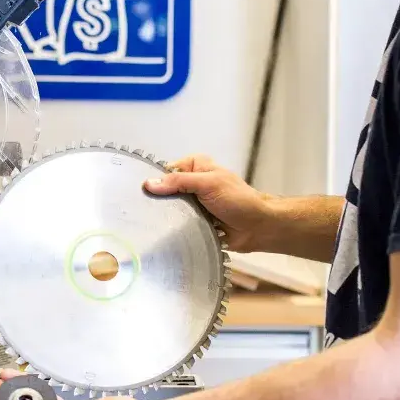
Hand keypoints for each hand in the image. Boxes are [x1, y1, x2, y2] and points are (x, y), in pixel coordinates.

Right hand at [143, 154, 271, 252]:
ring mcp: (192, 203)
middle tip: (145, 211)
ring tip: (152, 224)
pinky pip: (177, 223)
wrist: (257, 228)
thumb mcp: (208, 184)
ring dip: (166, 216)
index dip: (155, 180)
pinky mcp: (194, 221)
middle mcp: (192, 183)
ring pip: (169, 208)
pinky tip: (163, 233)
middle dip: (159, 200)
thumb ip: (179, 182)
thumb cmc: (237, 200)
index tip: (142, 192)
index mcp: (196, 166)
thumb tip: (149, 184)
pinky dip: (173, 227)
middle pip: (166, 190)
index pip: (167, 170)